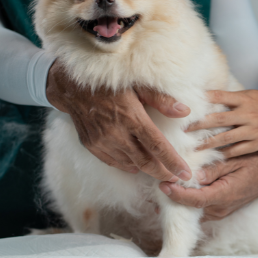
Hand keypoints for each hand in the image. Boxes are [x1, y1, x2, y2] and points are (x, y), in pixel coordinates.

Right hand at [46, 61, 192, 181]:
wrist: (71, 83)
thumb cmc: (108, 80)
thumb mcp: (137, 84)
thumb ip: (161, 100)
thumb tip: (185, 111)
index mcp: (132, 117)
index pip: (158, 146)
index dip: (173, 162)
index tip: (186, 174)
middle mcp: (117, 133)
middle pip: (145, 161)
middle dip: (162, 172)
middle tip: (175, 177)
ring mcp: (102, 141)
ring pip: (129, 164)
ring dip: (145, 169)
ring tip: (158, 171)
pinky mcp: (91, 144)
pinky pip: (112, 161)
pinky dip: (126, 165)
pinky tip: (135, 165)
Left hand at [159, 146, 257, 220]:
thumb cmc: (256, 160)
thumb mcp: (237, 159)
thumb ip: (216, 168)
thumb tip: (196, 176)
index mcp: (226, 195)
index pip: (196, 200)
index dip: (177, 194)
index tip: (164, 185)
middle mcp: (222, 207)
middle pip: (191, 208)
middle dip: (173, 197)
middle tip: (157, 182)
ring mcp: (221, 210)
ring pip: (194, 210)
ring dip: (179, 199)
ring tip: (163, 185)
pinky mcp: (220, 208)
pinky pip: (200, 208)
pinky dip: (188, 200)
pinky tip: (177, 188)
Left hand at [186, 90, 257, 157]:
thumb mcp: (250, 95)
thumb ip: (231, 98)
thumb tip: (207, 97)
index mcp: (244, 99)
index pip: (220, 97)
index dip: (204, 100)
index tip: (188, 105)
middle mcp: (247, 114)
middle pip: (219, 119)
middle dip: (199, 124)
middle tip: (184, 129)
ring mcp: (252, 130)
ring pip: (226, 138)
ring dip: (208, 143)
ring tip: (194, 147)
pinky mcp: (257, 143)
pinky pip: (237, 150)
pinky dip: (224, 153)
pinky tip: (213, 156)